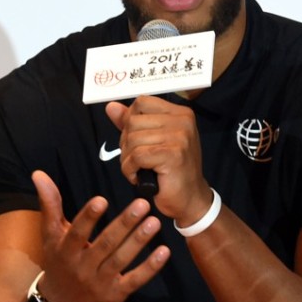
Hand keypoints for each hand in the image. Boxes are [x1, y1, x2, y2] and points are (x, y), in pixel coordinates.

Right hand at [32, 170, 169, 301]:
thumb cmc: (59, 260)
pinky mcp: (115, 295)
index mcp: (65, 251)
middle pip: (105, 244)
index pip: (77, 233)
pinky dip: (150, 267)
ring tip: (154, 222)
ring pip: (121, 260)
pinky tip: (164, 250)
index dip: (88, 217)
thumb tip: (39, 173)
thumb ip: (51, 204)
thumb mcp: (51, 235)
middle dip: (124, 224)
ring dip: (139, 241)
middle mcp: (81, 268)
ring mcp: (99, 283)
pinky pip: (135, 280)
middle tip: (143, 204)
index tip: (101, 200)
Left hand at [105, 96, 211, 221]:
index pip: (141, 102)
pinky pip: (136, 156)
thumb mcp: (152, 141)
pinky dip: (130, 170)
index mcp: (180, 113)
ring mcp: (180, 137)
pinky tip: (139, 176)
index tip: (138, 140)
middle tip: (139, 159)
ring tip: (140, 169)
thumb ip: (131, 122)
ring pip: (132, 139)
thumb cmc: (171, 171)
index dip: (130, 121)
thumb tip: (111, 107)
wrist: (190, 198)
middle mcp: (183, 121)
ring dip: (128, 159)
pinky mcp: (173, 154)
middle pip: (133, 121)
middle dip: (127, 143)